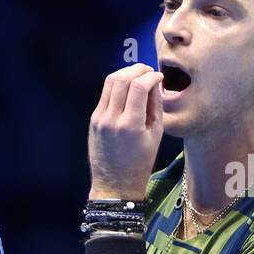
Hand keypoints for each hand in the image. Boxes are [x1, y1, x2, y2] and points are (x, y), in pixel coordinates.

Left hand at [88, 63, 164, 199]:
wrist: (115, 184)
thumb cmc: (140, 163)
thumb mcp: (156, 135)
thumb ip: (155, 106)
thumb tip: (154, 83)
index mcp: (129, 124)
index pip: (138, 86)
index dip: (151, 76)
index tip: (159, 77)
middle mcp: (111, 118)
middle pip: (122, 78)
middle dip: (138, 69)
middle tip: (149, 71)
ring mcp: (99, 118)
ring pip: (110, 82)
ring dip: (125, 73)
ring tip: (139, 76)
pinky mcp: (94, 120)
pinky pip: (105, 94)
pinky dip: (117, 86)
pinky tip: (128, 89)